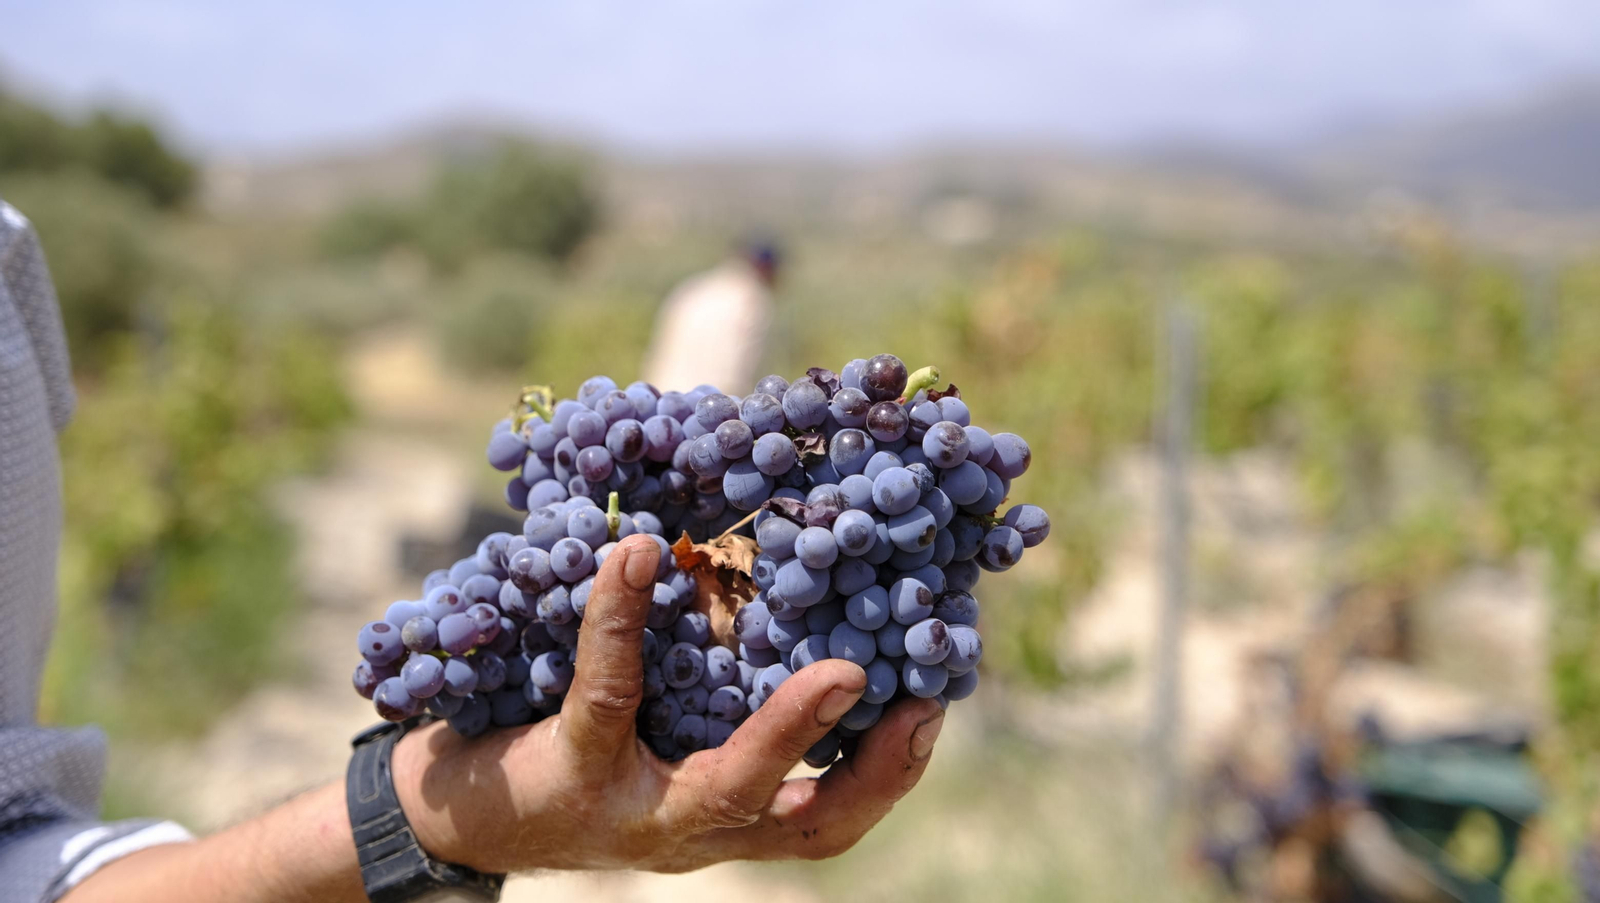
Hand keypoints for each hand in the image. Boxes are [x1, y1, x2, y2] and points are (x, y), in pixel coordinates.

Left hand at [392, 534, 944, 873]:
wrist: (457, 808)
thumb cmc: (576, 750)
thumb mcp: (660, 727)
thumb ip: (723, 690)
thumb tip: (796, 588)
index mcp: (726, 818)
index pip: (829, 817)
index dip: (889, 773)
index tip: (934, 705)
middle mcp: (692, 831)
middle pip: (805, 827)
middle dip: (872, 773)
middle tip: (918, 706)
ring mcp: (635, 811)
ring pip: (726, 785)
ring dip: (787, 728)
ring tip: (834, 669)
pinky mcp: (571, 770)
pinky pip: (608, 692)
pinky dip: (622, 620)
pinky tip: (635, 558)